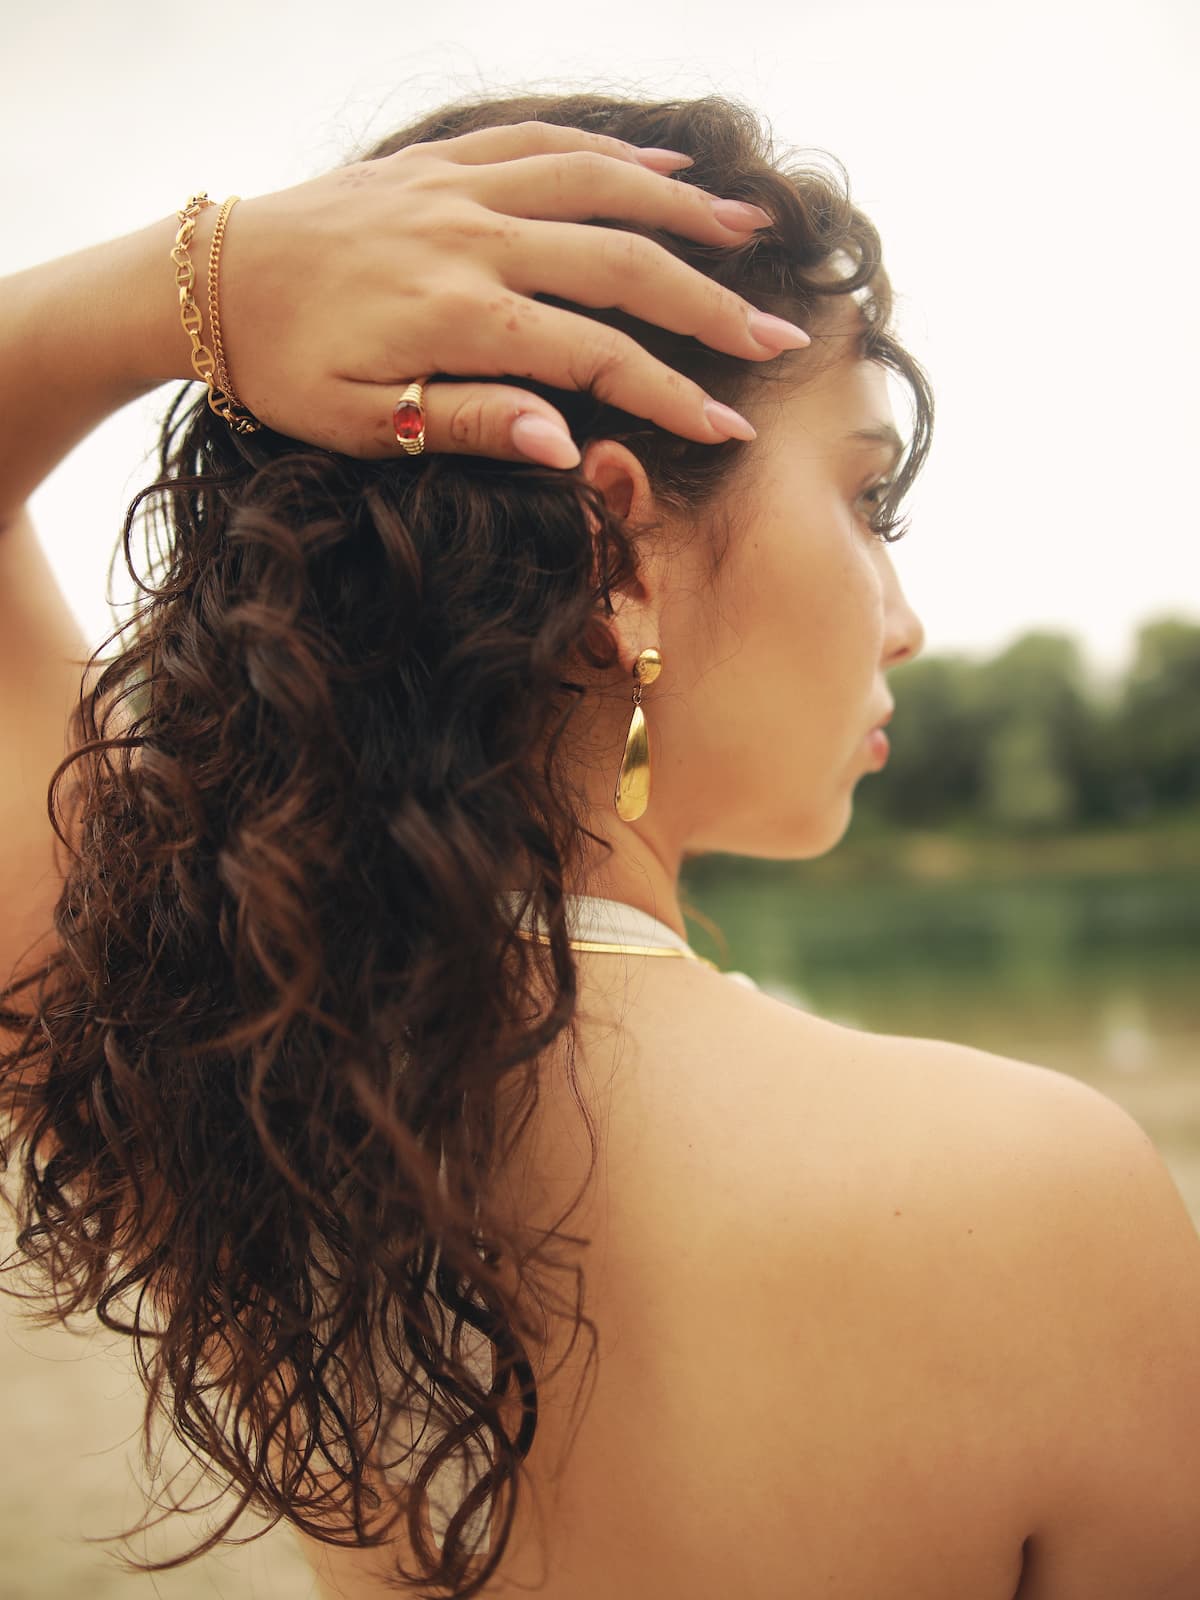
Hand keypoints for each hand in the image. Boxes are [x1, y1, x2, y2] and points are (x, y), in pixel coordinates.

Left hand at [209, 120, 810, 467]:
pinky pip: (538, 141)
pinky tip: (659, 166)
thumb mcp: (362, 425)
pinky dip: (607, 152)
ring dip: (680, 210)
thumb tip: (569, 446)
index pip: (597, 358)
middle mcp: (472, 239)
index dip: (671, 397)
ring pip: (595, 184)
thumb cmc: (279, 370)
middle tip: (777, 338)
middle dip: (709, 305)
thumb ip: (470, 423)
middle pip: (621, 265)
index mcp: (459, 316)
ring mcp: (456, 189)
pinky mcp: (436, 162)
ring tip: (749, 231)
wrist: (204, 282)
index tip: (729, 428)